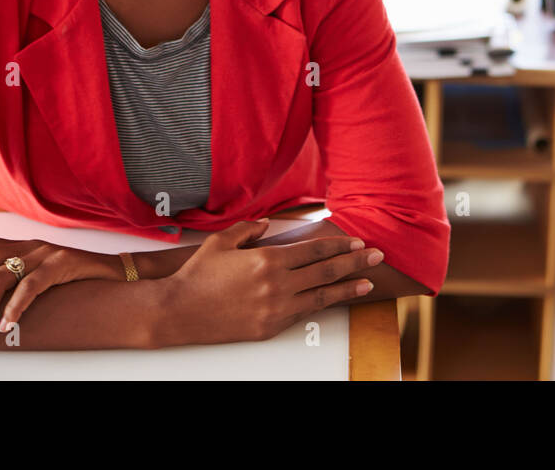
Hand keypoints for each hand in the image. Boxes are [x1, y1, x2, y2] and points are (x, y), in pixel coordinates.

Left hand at [0, 234, 127, 342]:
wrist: (118, 273)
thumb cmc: (75, 278)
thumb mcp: (40, 273)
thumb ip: (15, 276)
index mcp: (19, 245)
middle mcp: (27, 245)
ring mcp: (44, 253)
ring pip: (0, 275)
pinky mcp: (63, 264)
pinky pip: (31, 286)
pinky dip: (15, 307)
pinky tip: (6, 325)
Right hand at [159, 220, 381, 344]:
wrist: (177, 312)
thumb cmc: (198, 275)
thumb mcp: (223, 242)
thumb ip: (250, 229)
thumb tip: (270, 226)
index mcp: (268, 260)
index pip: (315, 250)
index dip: (339, 245)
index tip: (357, 242)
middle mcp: (277, 285)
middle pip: (326, 271)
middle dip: (355, 263)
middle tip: (377, 257)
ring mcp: (274, 309)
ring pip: (321, 297)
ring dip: (348, 289)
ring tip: (367, 284)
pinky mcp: (269, 328)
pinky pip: (302, 314)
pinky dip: (322, 305)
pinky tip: (334, 301)